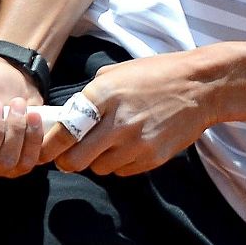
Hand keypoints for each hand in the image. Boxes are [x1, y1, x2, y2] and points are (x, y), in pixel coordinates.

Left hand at [39, 51, 216, 176]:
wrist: (200, 87)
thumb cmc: (156, 75)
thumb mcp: (116, 73)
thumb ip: (90, 95)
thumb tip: (67, 116)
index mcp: (102, 95)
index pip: (64, 132)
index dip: (49, 146)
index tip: (45, 150)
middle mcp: (116, 122)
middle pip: (75, 161)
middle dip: (67, 161)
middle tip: (69, 155)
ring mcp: (135, 143)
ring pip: (98, 169)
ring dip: (96, 161)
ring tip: (108, 143)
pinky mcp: (151, 158)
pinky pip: (121, 171)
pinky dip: (119, 163)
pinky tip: (129, 145)